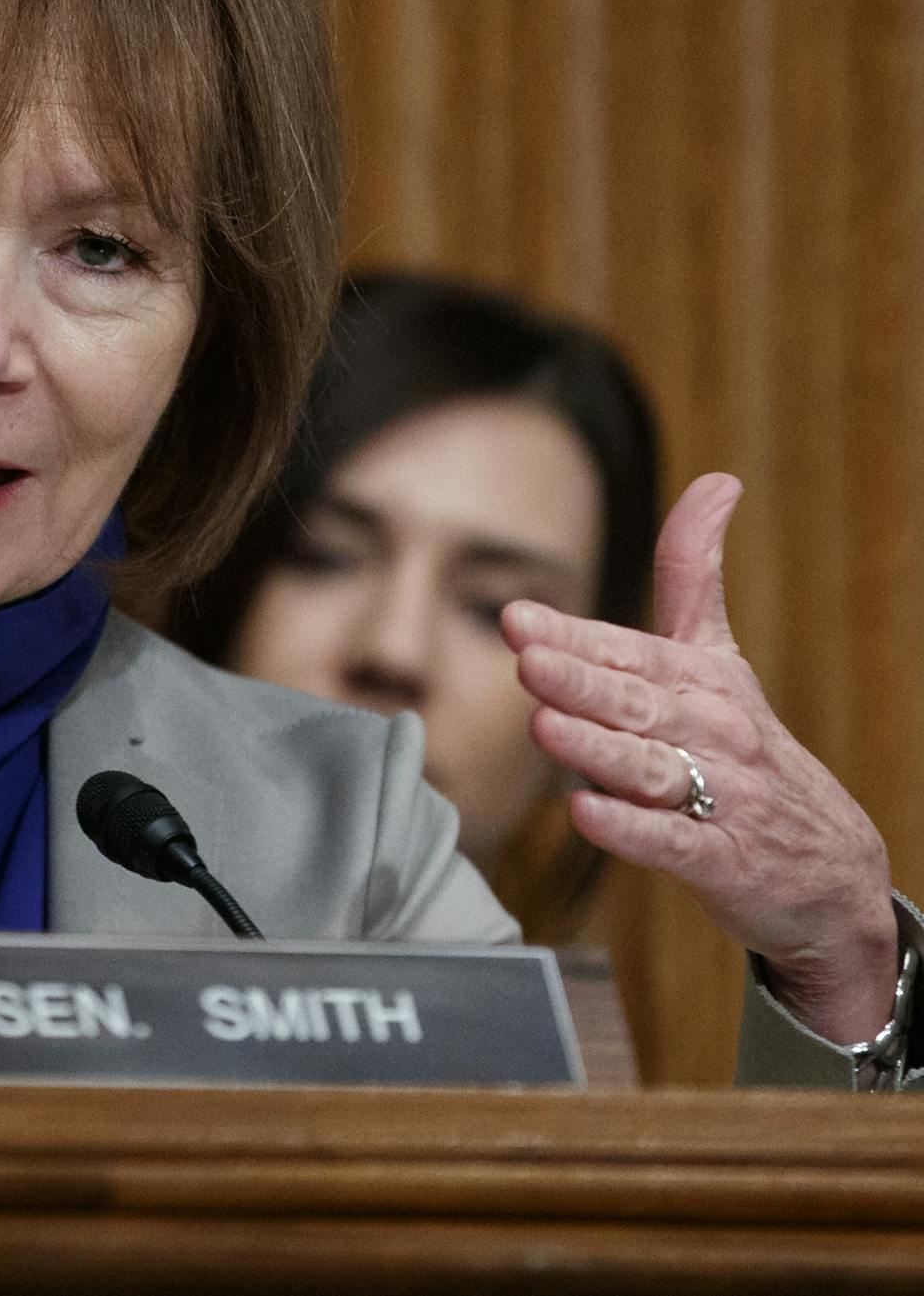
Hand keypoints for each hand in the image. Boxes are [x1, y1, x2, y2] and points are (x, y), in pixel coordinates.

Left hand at [500, 473, 897, 1045]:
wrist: (829, 867)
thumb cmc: (745, 746)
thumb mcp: (720, 657)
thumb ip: (695, 574)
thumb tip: (717, 478)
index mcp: (703, 679)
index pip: (630, 653)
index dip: (573, 638)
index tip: (517, 619)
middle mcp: (713, 731)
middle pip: (637, 704)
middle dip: (581, 681)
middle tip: (526, 660)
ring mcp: (721, 796)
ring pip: (650, 768)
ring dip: (596, 748)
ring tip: (544, 726)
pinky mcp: (723, 859)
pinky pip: (672, 841)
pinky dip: (629, 829)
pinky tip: (583, 813)